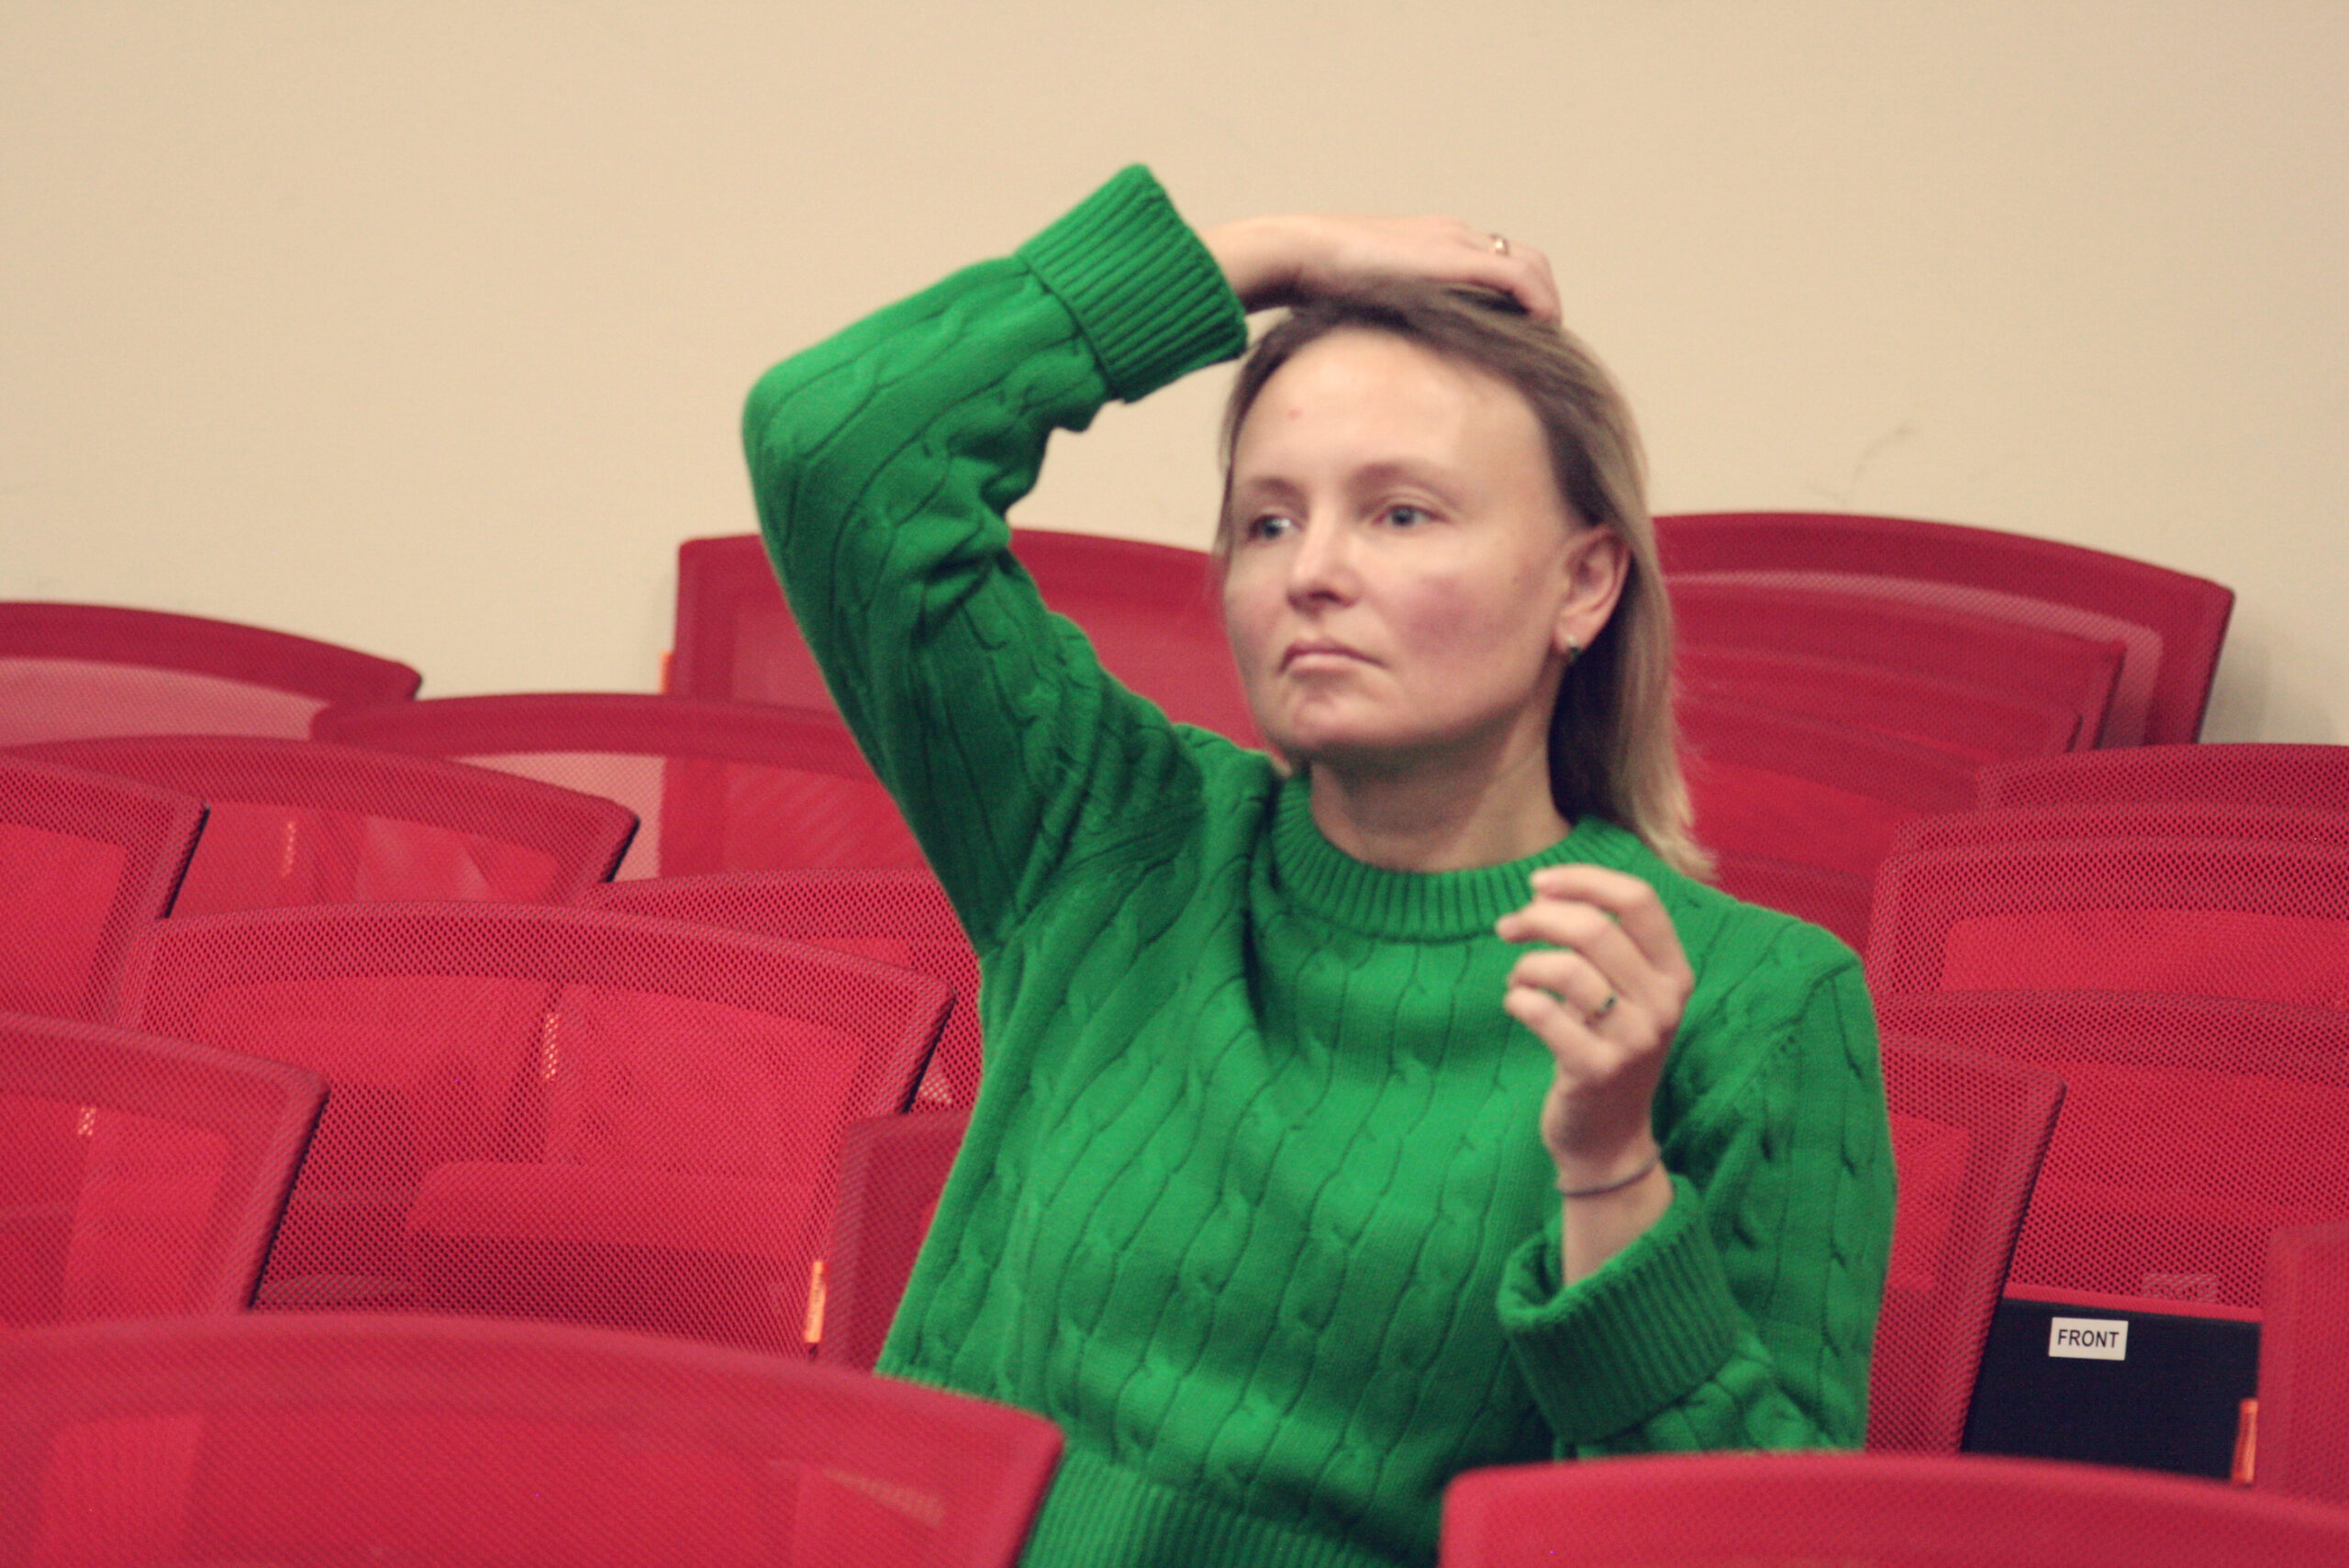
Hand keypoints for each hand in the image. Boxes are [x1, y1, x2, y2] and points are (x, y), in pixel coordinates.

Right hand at [1200, 212, 1561, 322]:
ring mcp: (1456, 242)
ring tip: (1547, 341)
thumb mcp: (1360, 301)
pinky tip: (1542, 329)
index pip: (1494, 260)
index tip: (1519, 332)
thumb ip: (1383, 318)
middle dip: (1539, 297)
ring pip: (1530, 264)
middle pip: (1522, 259)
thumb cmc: (1314, 281)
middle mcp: (1453, 235)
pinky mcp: (1456, 258)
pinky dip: (1539, 301)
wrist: (1301, 252)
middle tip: (1541, 341)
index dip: (1515, 295)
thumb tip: (1379, 361)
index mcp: (1434, 242)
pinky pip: (1519, 277)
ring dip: (1546, 301)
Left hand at [1495, 864, 1693, 1191]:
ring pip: (1567, 968)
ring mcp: (1633, 1041)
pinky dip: (1517, 999)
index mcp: (1674, 974)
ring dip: (1526, 963)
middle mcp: (1663, 1004)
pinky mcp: (1596, 1071)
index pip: (1639, 899)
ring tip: (1517, 977)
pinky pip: (1542, 1013)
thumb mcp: (1623, 993)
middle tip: (1508, 927)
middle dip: (1538, 917)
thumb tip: (1542, 891)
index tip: (1539, 883)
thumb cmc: (1605, 1047)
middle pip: (1595, 928)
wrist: (1609, 1139)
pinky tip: (1516, 1005)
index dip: (1584, 880)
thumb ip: (1600, 943)